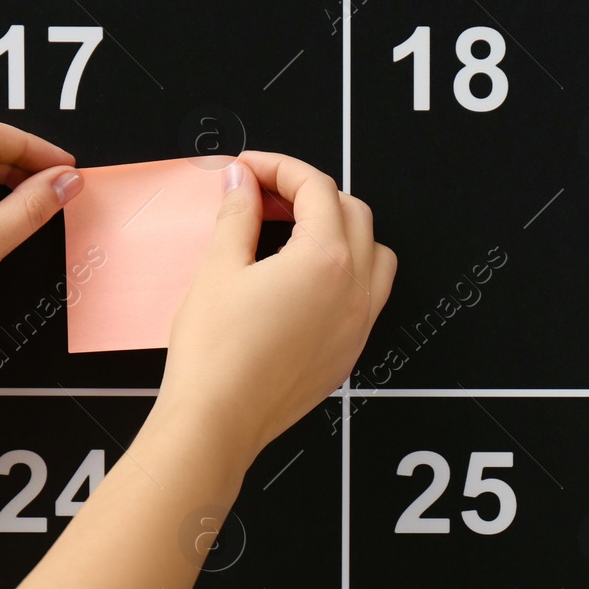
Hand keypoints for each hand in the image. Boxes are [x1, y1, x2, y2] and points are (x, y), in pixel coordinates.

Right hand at [156, 150, 395, 467]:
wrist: (218, 420)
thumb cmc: (215, 355)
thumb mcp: (218, 269)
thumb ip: (238, 215)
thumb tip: (243, 183)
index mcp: (325, 260)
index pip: (316, 188)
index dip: (278, 168)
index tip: (248, 170)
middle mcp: (355, 289)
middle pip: (352, 212)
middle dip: (309, 195)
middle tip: (262, 198)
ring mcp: (359, 322)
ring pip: (373, 252)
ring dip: (339, 231)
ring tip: (291, 234)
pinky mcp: (350, 349)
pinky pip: (367, 294)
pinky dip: (345, 271)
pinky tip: (302, 278)